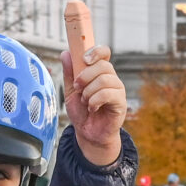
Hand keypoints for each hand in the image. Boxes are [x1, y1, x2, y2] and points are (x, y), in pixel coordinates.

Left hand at [61, 0, 126, 163]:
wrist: (88, 133)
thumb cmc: (82, 112)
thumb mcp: (70, 91)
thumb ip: (69, 73)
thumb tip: (65, 53)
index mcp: (99, 72)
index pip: (103, 52)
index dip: (95, 51)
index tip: (84, 59)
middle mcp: (110, 78)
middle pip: (103, 65)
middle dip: (86, 76)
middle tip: (77, 88)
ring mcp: (117, 89)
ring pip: (105, 79)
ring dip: (89, 91)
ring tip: (84, 101)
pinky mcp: (120, 102)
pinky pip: (108, 93)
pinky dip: (95, 100)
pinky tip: (92, 107)